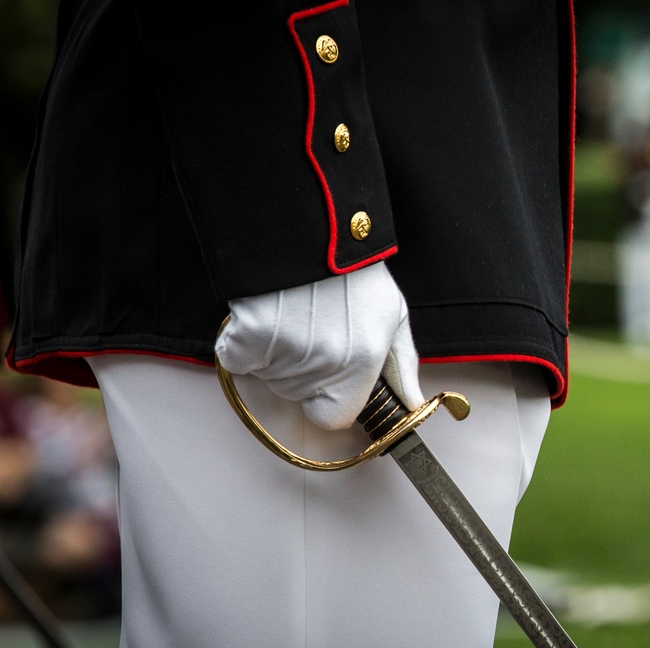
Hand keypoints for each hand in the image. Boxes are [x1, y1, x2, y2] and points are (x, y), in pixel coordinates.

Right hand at [215, 262, 423, 429]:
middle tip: (312, 328)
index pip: (334, 418)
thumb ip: (402, 366)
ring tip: (292, 314)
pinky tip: (264, 316)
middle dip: (304, 371)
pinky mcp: (250, 336)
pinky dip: (243, 345)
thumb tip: (411, 404)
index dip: (329, 400)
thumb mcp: (392, 314)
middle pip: (298, 395)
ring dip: (276, 356)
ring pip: (270, 378)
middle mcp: (325, 363)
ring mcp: (286, 351)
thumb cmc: (354, 273)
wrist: (311, 227)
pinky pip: (237, 360)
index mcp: (363, 362)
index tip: (329, 379)